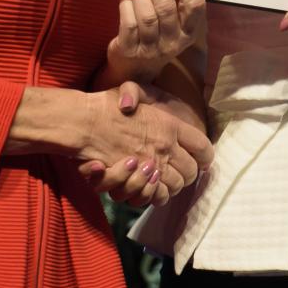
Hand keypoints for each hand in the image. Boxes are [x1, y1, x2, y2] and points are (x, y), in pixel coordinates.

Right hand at [77, 82, 213, 206]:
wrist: (82, 124)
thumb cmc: (104, 105)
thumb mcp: (130, 90)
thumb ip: (139, 94)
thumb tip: (138, 108)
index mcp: (170, 125)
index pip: (204, 148)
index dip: (205, 156)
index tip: (201, 159)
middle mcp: (165, 147)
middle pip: (192, 173)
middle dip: (187, 174)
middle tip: (175, 170)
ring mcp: (151, 166)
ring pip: (174, 188)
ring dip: (168, 186)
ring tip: (157, 177)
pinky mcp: (135, 181)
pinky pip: (153, 197)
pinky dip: (151, 194)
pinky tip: (145, 186)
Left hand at [106, 0, 205, 83]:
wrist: (134, 68)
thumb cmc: (156, 34)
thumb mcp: (171, 20)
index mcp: (189, 31)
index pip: (195, 4)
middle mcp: (174, 42)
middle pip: (167, 7)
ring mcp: (151, 49)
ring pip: (147, 16)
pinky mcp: (130, 50)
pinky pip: (129, 24)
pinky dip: (126, 5)